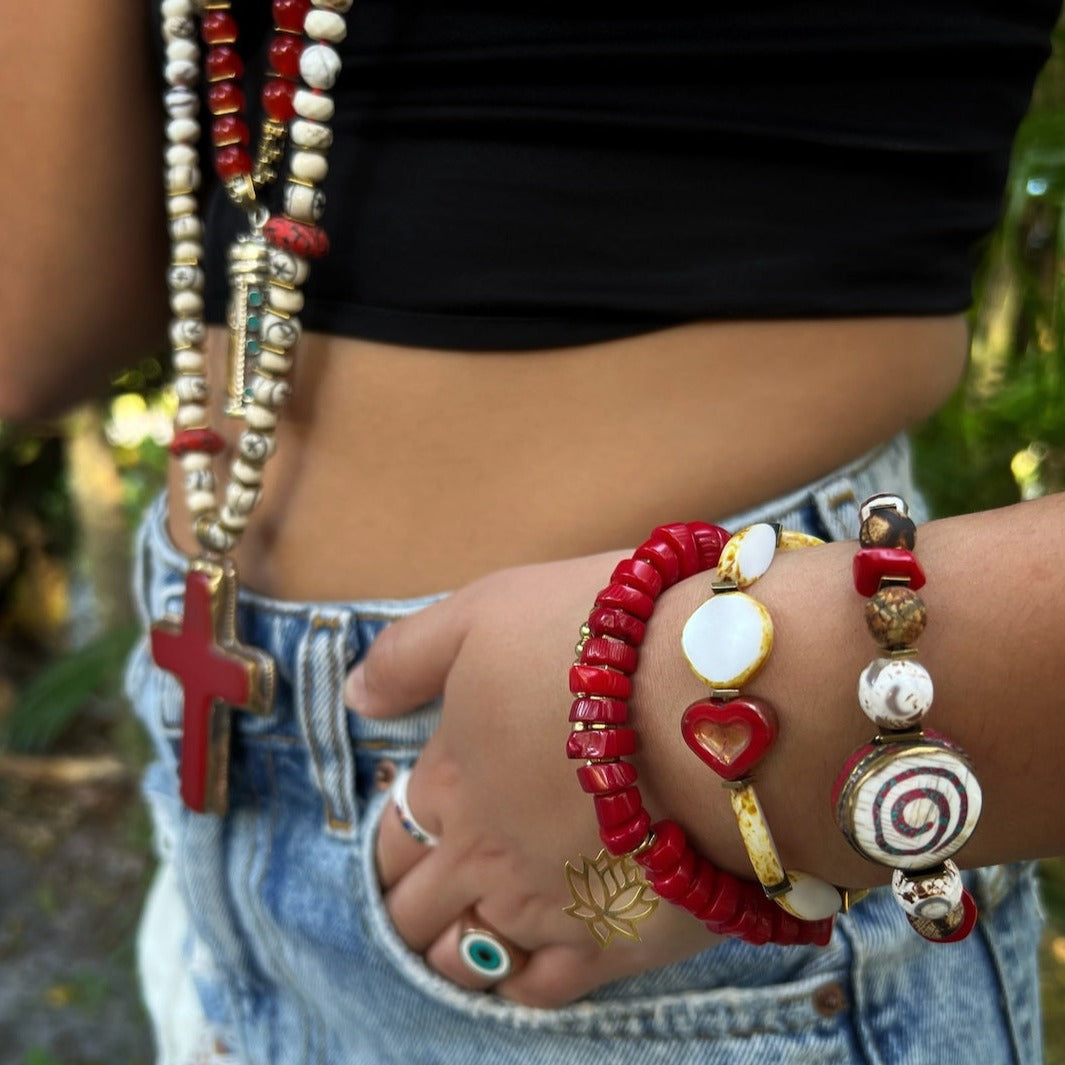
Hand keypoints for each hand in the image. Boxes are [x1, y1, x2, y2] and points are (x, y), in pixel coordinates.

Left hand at [344, 553, 723, 1007]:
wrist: (715, 698)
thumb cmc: (595, 641)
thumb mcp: (482, 614)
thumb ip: (406, 657)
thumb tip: (355, 697)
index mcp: (449, 781)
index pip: (393, 833)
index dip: (400, 831)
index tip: (423, 823)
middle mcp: (482, 856)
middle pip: (413, 908)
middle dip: (416, 897)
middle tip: (441, 881)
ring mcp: (544, 910)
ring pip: (464, 959)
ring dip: (458, 944)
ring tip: (477, 922)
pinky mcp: (615, 945)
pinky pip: (540, 993)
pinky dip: (520, 979)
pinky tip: (529, 956)